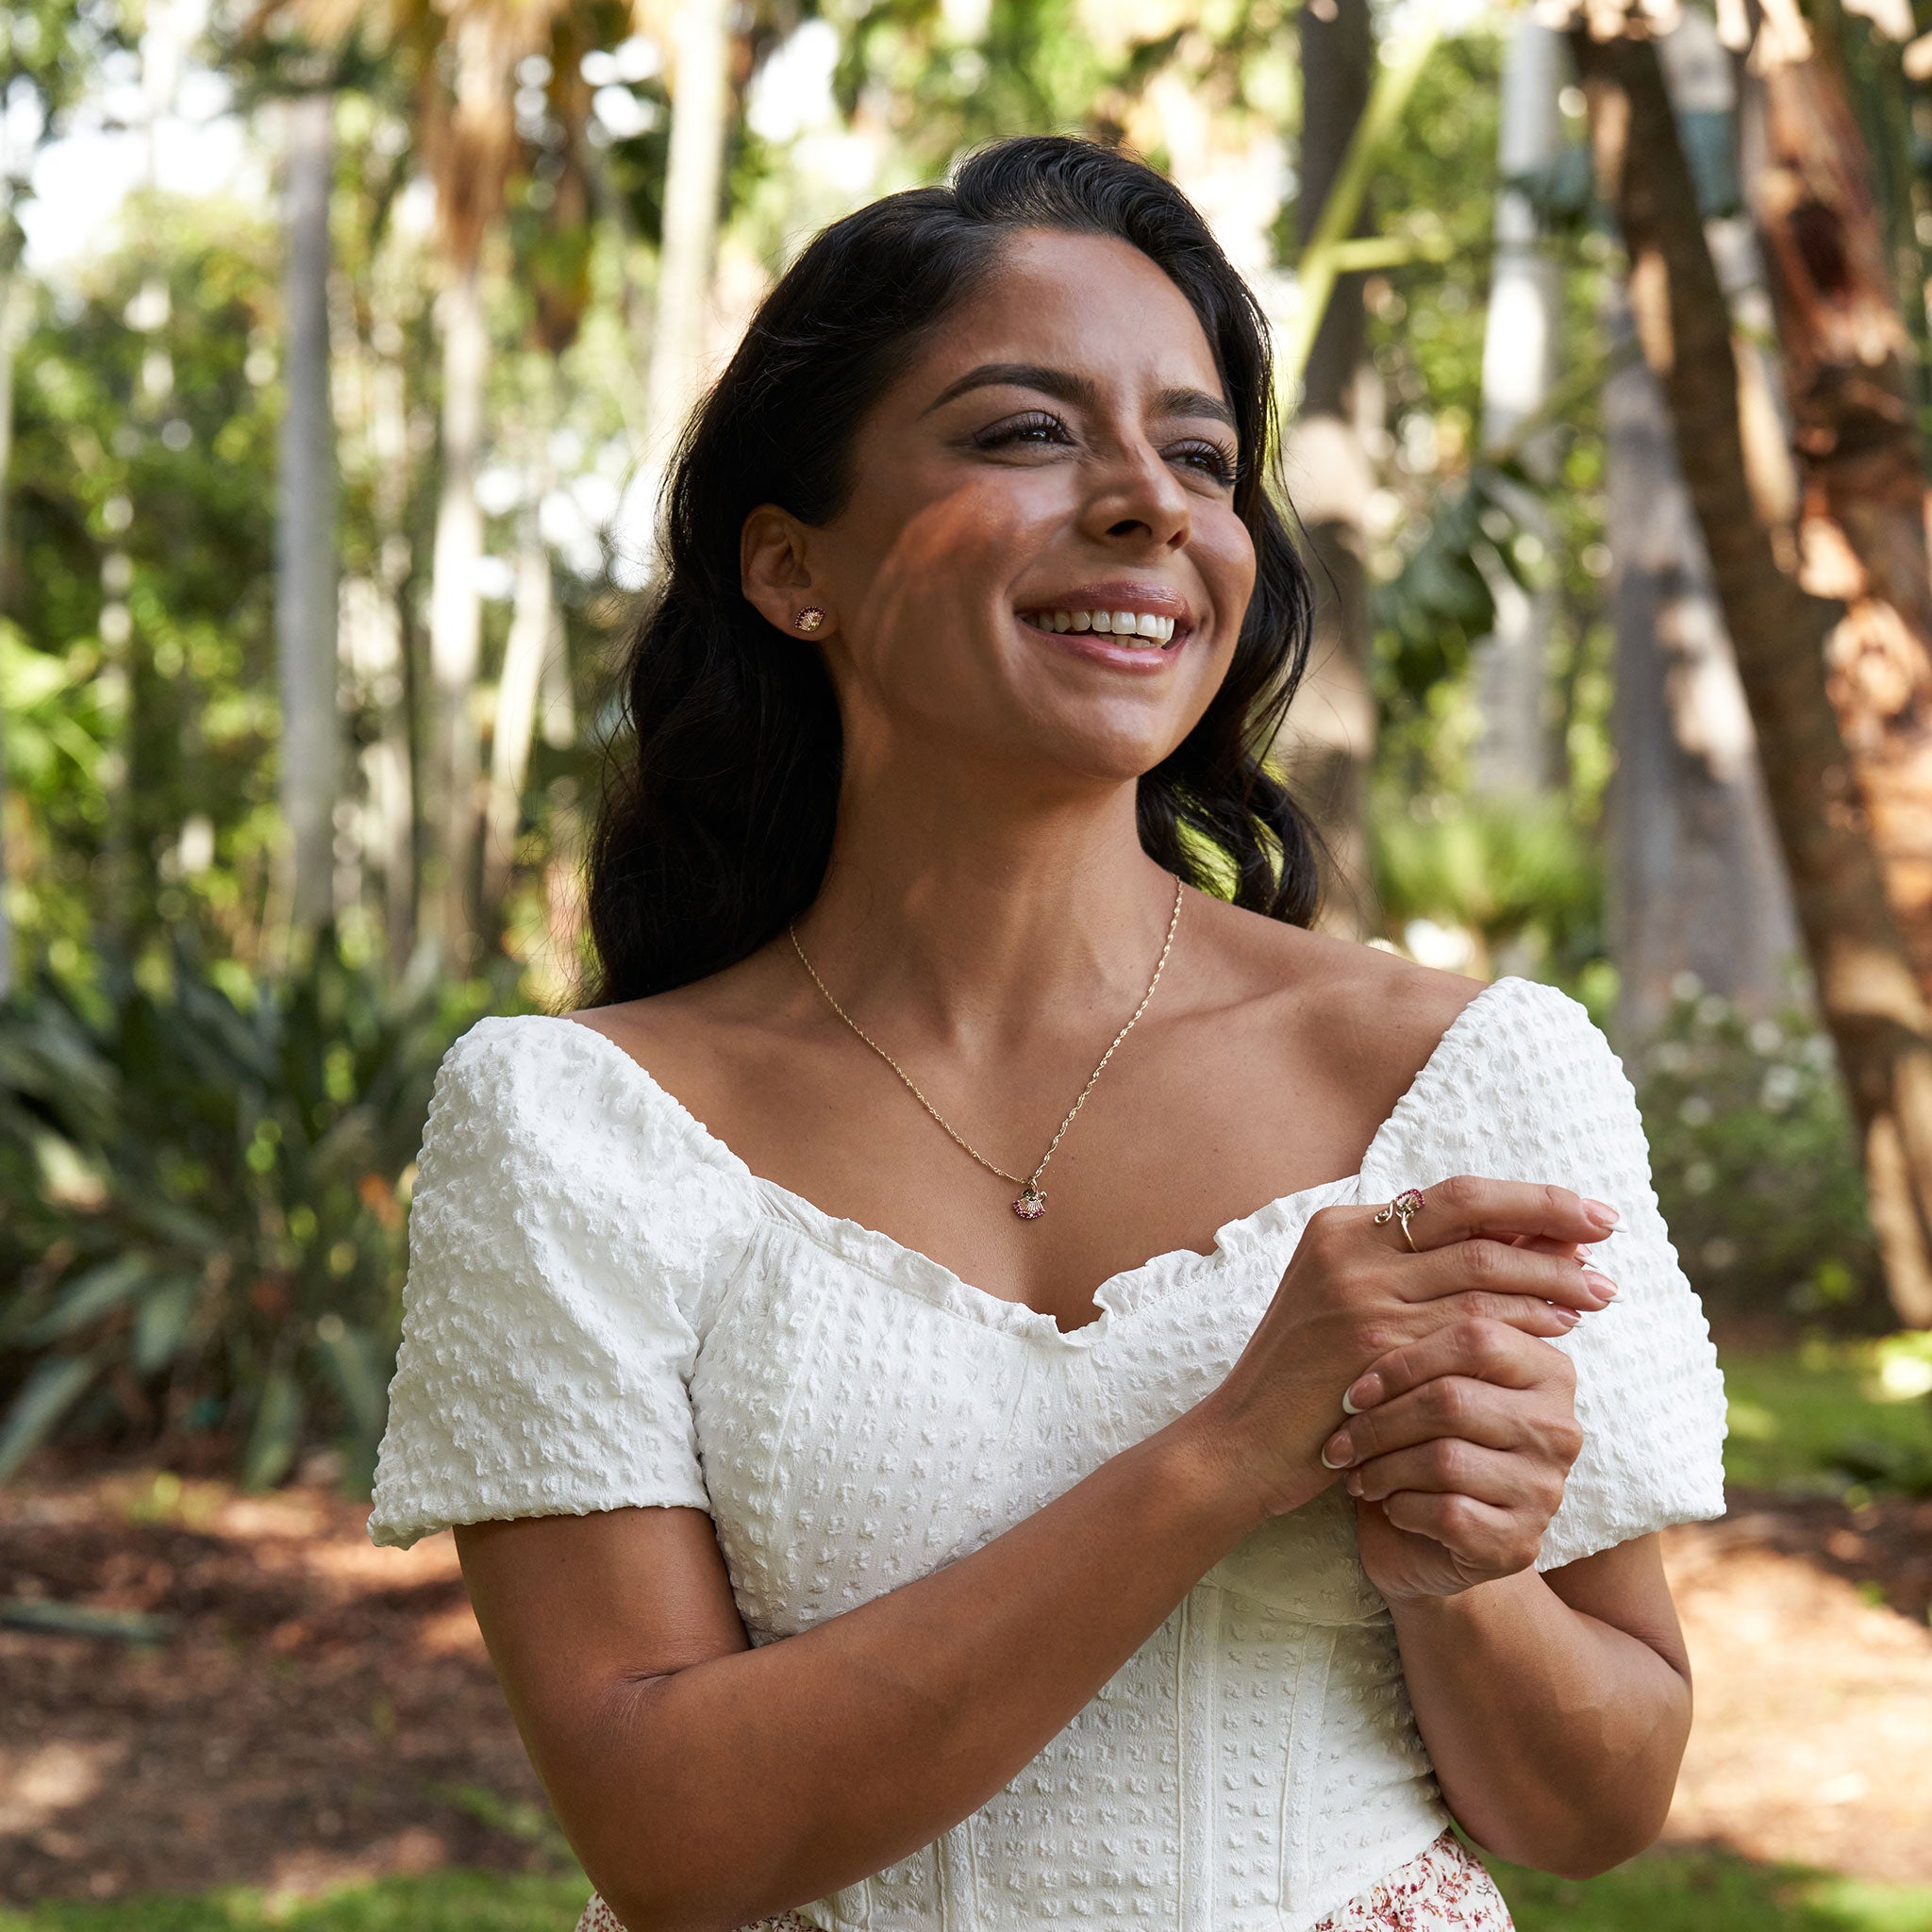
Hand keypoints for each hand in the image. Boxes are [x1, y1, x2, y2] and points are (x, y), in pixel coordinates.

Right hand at [1187, 1175, 1614, 1523]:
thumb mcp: (1343, 1303)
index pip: (1451, 1196)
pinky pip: (1471, 1324)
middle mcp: (1347, 1249)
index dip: (1524, 1200)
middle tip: (1608, 1235)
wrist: (1243, 1442)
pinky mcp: (1374, 1345)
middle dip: (1550, 1222)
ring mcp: (1359, 1295)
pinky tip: (1560, 1328)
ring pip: (1480, 1269)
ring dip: (1550, 1276)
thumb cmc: (1306, 1379)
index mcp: (1339, 1227)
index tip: (1583, 1213)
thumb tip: (1515, 1239)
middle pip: (1472, 1218)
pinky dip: (1524, 1320)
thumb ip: (1406, 1269)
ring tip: (1598, 1289)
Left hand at [1321, 1317, 1585, 1600]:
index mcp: (1547, 1367)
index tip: (1353, 1389)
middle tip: (1341, 1438)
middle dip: (1380, 1422)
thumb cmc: (1413, 1437)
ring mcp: (1546, 1487)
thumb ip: (1430, 1313)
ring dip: (1383, 1467)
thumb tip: (1408, 1241)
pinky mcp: (1521, 1542)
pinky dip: (1400, 1506)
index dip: (1402, 1360)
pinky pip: (1448, 1512)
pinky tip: (1386, 1503)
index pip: (1476, 1335)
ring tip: (1356, 1471)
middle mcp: (1559, 1425)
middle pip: (1452, 1399)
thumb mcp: (1424, 1375)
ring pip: (1445, 1459)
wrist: (1417, 1533)